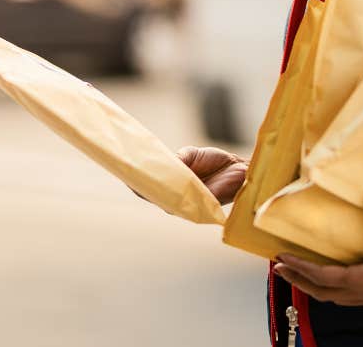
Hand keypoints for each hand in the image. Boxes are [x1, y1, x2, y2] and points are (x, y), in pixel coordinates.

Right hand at [128, 146, 247, 206]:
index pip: (150, 185)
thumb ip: (178, 159)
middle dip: (138, 185)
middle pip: (151, 194)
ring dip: (152, 190)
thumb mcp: (192, 155)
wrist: (239, 168)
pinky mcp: (197, 207)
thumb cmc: (216, 161)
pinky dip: (173, 195)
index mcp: (172, 184)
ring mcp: (184, 204)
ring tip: (140, 179)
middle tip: (126, 174)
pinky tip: (165, 187)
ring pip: (163, 200)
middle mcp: (175, 197)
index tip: (123, 169)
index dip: (136, 179)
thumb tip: (167, 161)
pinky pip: (181, 202)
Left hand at [272, 185, 362, 312]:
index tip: (280, 259)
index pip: (320, 275)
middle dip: (298, 281)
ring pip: (333, 296)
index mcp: (361, 282)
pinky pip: (347, 295)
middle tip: (279, 269)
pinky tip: (337, 279)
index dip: (299, 267)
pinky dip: (333, 288)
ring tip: (301, 275)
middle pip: (320, 291)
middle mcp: (362, 293)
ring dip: (314, 286)